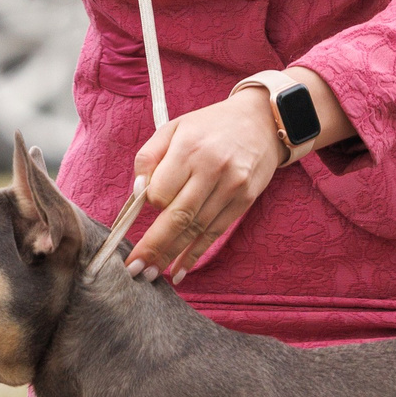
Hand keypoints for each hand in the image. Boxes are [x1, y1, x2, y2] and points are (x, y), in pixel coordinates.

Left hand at [126, 94, 284, 283]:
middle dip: (153, 247)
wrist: (261, 122)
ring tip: (150, 274)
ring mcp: (231, 187)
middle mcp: (211, 169)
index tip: (145, 208)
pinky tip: (180, 270)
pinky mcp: (244, 200)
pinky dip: (196, 253)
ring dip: (171, 256)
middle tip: (134, 270)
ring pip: (196, 229)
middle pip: (177, 217)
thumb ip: (148, 157)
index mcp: (189, 148)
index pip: (161, 192)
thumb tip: (138, 193)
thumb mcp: (173, 128)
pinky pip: (215, 232)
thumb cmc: (209, 126)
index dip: (151, 205)